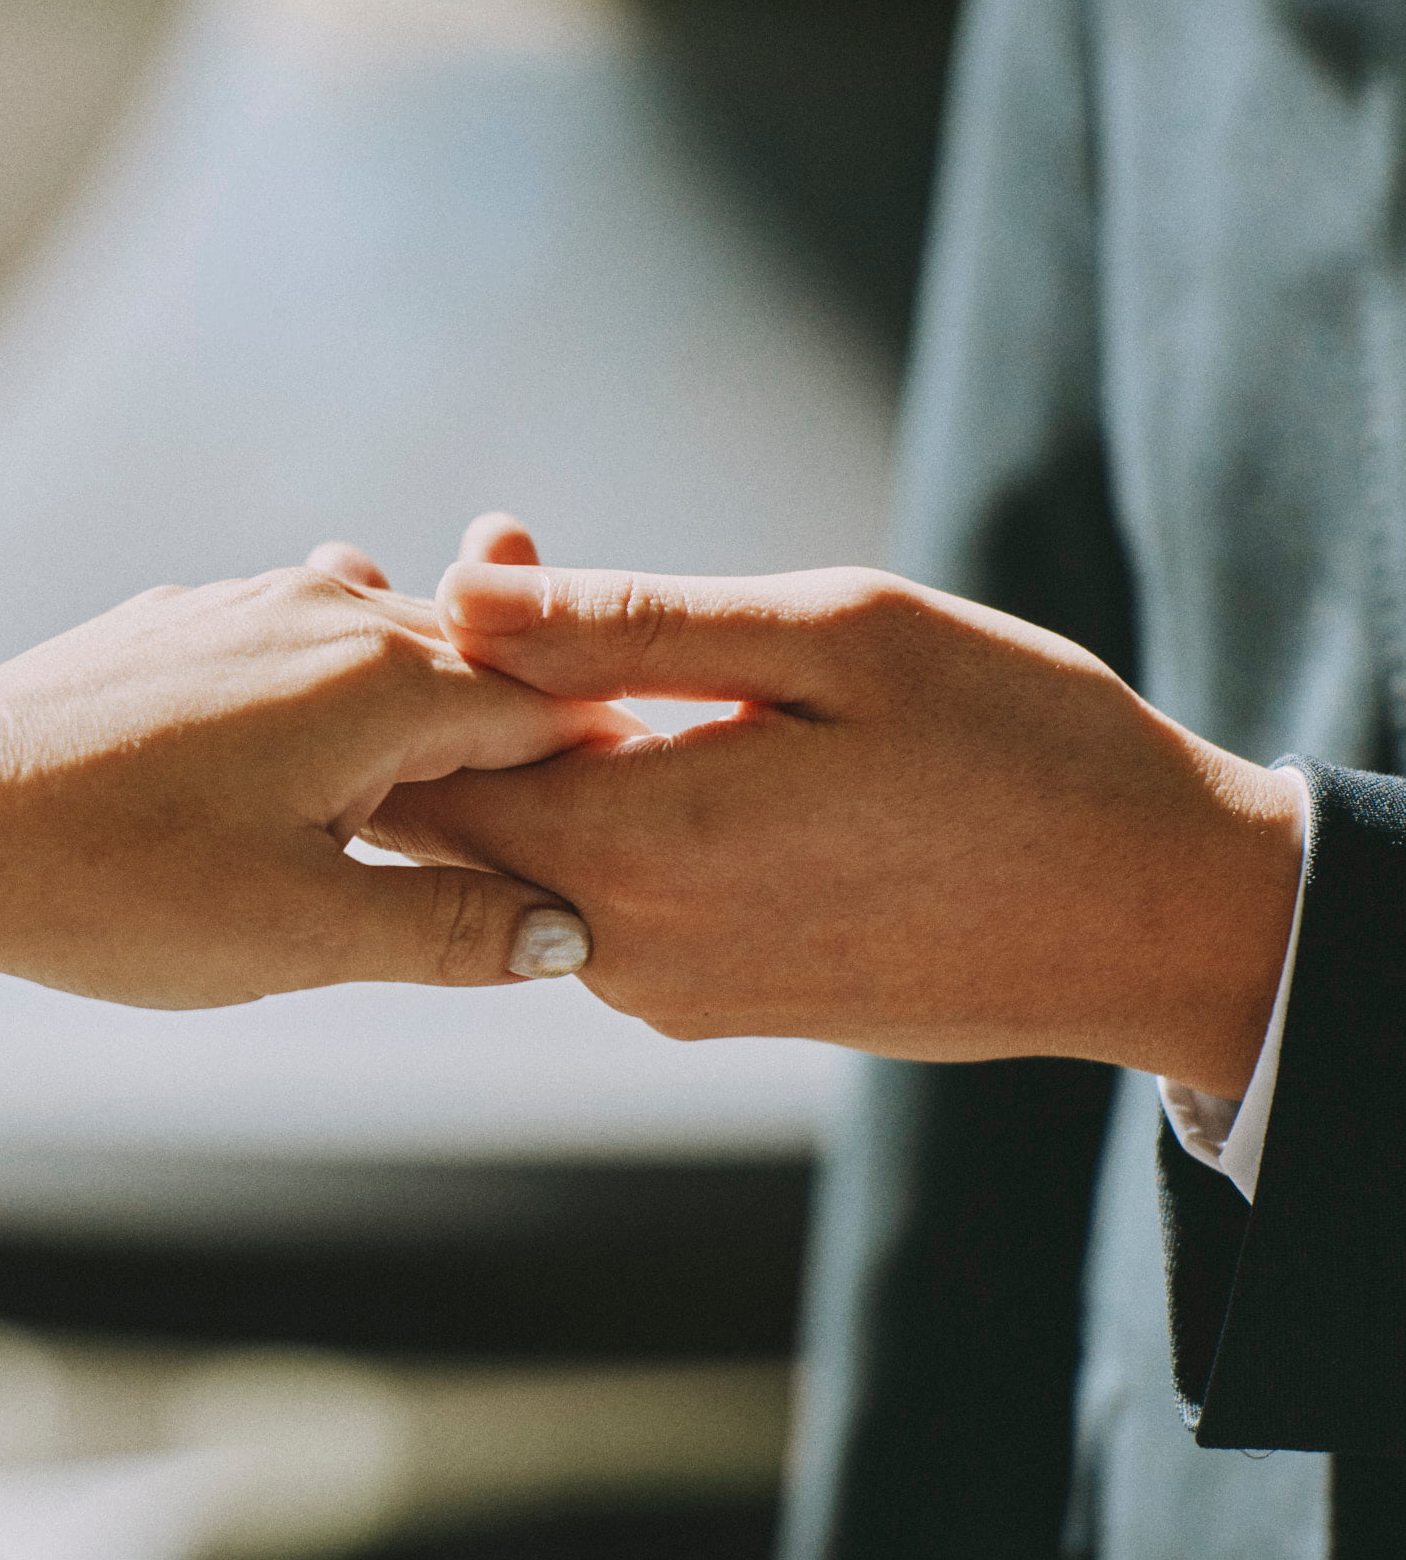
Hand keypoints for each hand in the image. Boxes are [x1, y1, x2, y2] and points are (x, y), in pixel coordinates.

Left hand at [0, 564, 614, 1008]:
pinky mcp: (178, 622)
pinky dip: (344, 707)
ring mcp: (245, 603)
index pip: (556, 714)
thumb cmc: (110, 888)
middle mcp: (327, 610)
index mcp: (384, 680)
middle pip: (482, 673)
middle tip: (572, 836)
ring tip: (454, 814)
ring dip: (431, 727)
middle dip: (525, 751)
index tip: (642, 835)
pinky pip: (306, 650)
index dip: (604, 782)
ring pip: (390, 655)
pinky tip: (324, 772)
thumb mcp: (301, 938)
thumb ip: (450, 929)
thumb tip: (568, 934)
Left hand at [362, 533, 1304, 1096]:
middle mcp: (624, 949)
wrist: (1152, 918)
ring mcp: (669, 994)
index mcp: (638, 846)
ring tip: (564, 627)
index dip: (407, 654)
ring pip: (529, 865)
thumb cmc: (1018, 747)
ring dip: (529, 754)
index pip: (428, 760)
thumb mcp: (837, 639)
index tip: (446, 553)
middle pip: (455, 824)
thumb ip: (633, 625)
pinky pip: (603, 905)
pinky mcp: (715, 1006)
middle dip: (449, 698)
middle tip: (488, 567)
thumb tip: (465, 593)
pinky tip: (648, 728)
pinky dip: (597, 814)